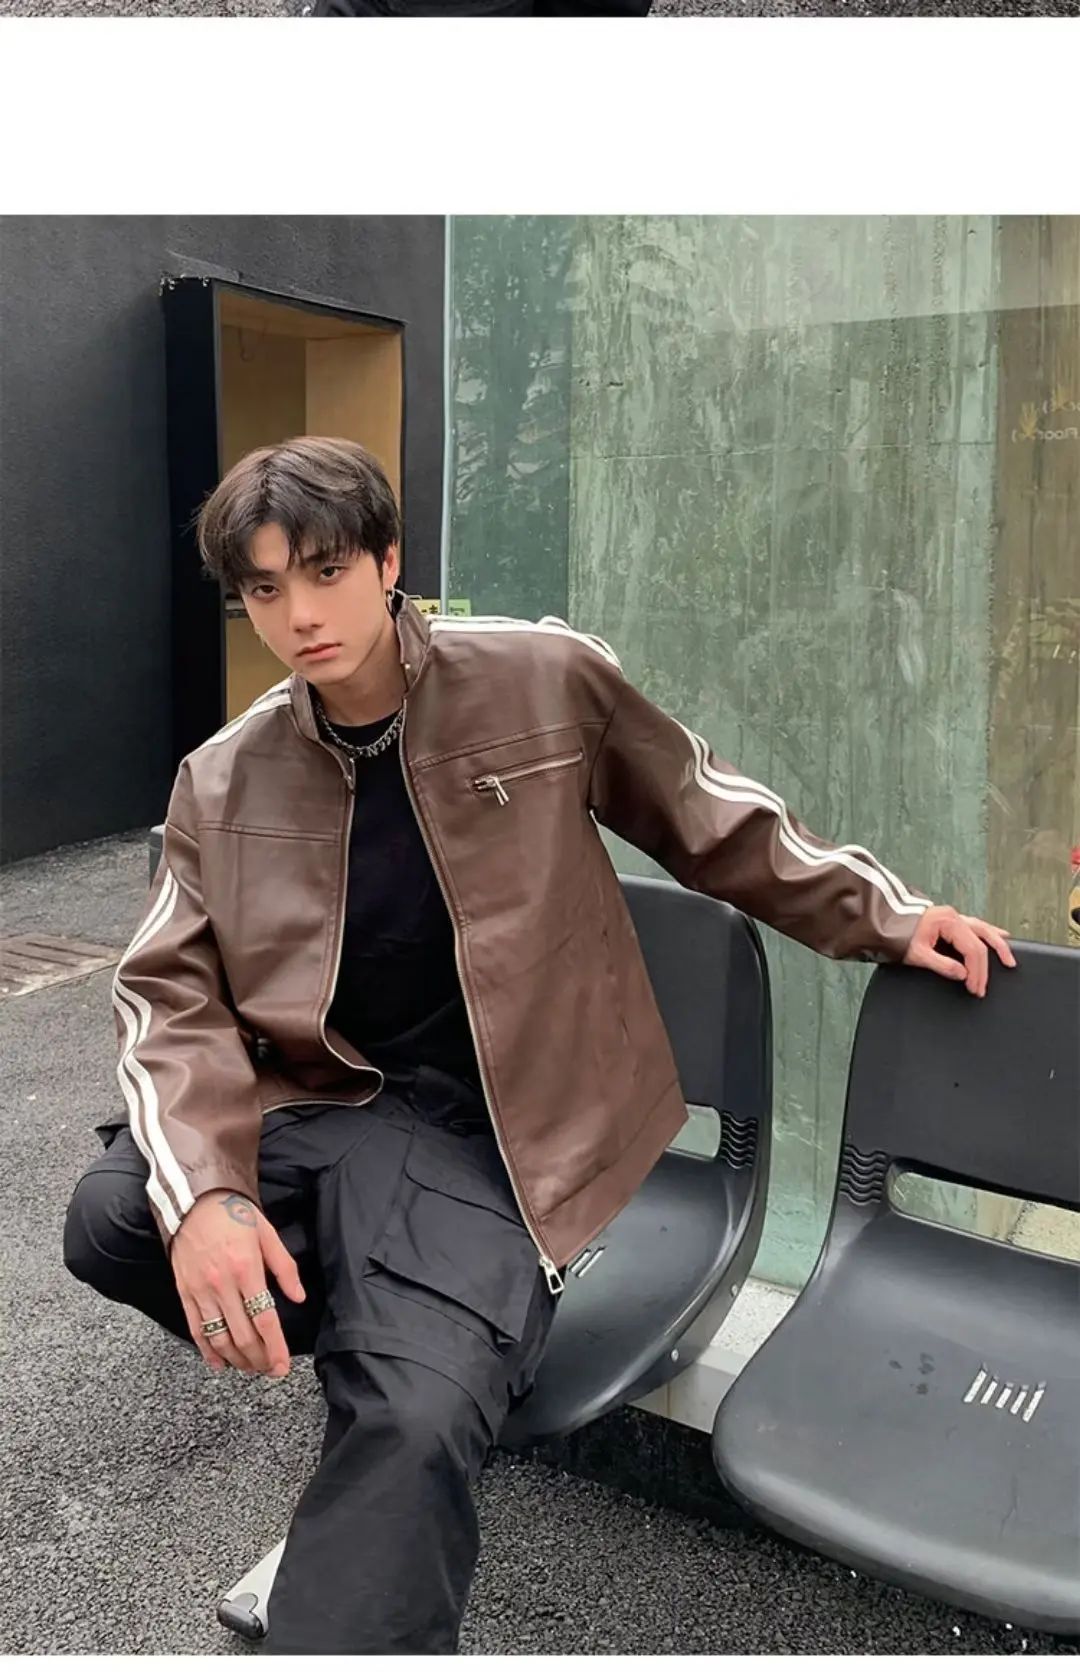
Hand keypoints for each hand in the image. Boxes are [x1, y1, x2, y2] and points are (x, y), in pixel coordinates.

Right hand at [170, 1190, 305, 1378]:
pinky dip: (207, 1351)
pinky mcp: (184, 1292)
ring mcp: (201, 1291)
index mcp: (247, 1269)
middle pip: (243, 1336)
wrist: (194, 1201)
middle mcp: (222, 1285)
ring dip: (236, 1360)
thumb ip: (285, 1268)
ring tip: (250, 1369)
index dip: (275, 1348)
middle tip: (270, 1370)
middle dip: (259, 1359)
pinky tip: (220, 1363)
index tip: (282, 1366)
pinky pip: (196, 1329)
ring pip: (219, 1338)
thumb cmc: (234, 1214)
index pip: (264, 1320)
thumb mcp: (267, 1234)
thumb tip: (298, 1297)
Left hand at [901, 905, 1016, 996]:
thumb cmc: (897, 936)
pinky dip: (989, 934)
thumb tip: (963, 974)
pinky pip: (977, 927)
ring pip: (984, 930)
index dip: (976, 972)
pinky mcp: (951, 920)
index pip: (972, 950)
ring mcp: (954, 917)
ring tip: (1009, 960)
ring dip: (997, 946)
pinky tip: (1001, 936)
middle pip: (981, 942)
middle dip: (983, 968)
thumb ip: (941, 965)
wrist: (884, 922)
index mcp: (948, 922)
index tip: (974, 988)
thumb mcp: (916, 954)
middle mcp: (954, 917)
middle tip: (982, 988)